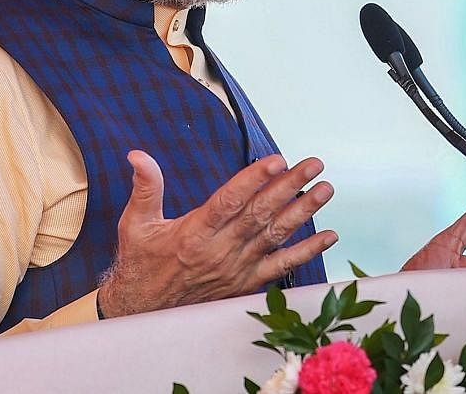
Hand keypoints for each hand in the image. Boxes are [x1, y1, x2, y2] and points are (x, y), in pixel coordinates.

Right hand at [98, 150, 336, 317]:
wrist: (145, 311)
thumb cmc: (141, 263)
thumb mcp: (136, 224)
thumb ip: (145, 188)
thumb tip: (137, 155)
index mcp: (194, 233)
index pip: (229, 202)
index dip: (254, 180)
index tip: (277, 160)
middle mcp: (220, 251)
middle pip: (260, 214)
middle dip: (289, 187)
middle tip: (313, 164)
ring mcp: (237, 269)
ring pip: (275, 236)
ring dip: (303, 212)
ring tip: (325, 189)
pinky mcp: (247, 283)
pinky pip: (282, 267)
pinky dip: (307, 252)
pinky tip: (329, 236)